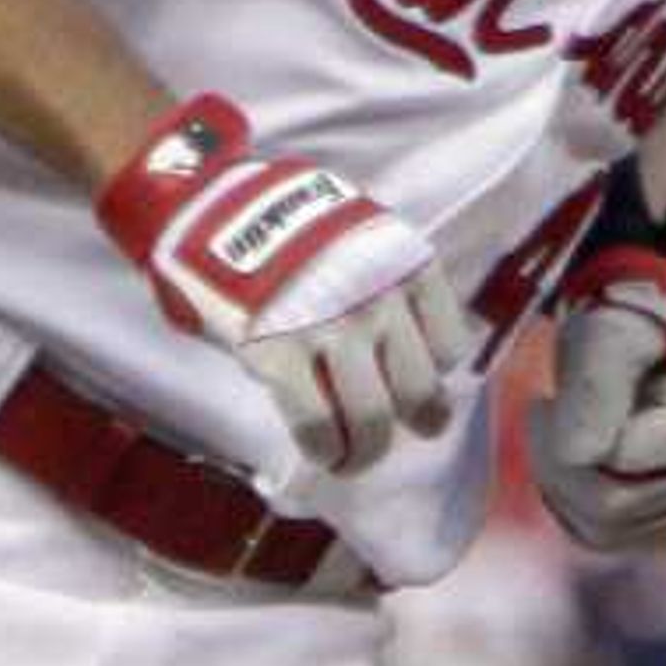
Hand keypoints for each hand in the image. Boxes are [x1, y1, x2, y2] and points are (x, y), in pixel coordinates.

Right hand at [95, 91, 472, 474]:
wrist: (216, 205)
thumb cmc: (288, 225)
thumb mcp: (360, 236)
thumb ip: (385, 284)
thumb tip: (399, 351)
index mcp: (405, 266)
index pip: (449, 347)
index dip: (435, 376)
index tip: (416, 385)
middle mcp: (377, 300)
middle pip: (419, 393)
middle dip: (417, 424)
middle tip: (403, 434)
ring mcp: (329, 330)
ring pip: (371, 420)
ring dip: (366, 452)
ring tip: (354, 459)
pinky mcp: (279, 354)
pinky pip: (316, 424)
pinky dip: (324, 450)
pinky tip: (322, 453)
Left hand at [528, 249, 665, 552]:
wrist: (640, 349)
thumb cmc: (623, 334)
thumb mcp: (606, 338)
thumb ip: (595, 387)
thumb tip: (579, 456)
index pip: (614, 459)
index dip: (566, 428)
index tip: (550, 392)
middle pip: (608, 505)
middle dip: (555, 460)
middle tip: (541, 412)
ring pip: (600, 530)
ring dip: (558, 483)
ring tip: (558, 433)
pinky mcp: (661, 526)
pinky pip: (598, 539)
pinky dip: (568, 504)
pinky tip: (566, 463)